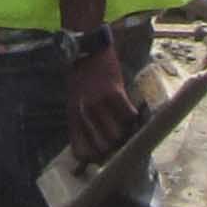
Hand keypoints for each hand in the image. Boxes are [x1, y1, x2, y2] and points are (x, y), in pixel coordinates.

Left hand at [66, 45, 146, 166]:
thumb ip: (83, 122)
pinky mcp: (114, 91)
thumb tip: (98, 146)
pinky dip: (134, 118)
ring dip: (126, 134)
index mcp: (73, 116)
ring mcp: (98, 101)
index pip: (81, 152)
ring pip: (117, 134)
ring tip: (129, 127)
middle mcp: (84, 112)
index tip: (103, 156)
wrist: (88, 47)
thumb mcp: (76, 100)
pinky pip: (128, 115)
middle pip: (103, 146)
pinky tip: (133, 112)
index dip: (94, 159)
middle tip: (121, 141)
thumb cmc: (82, 76)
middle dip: (114, 148)